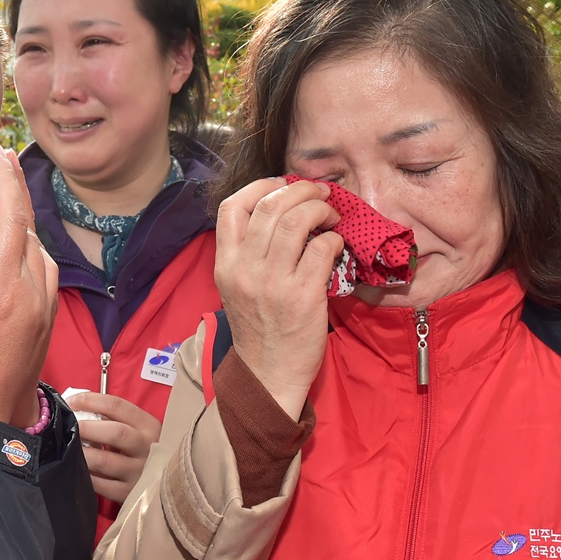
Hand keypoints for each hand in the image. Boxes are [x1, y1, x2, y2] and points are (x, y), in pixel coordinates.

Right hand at [0, 142, 58, 425]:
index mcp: (1, 286)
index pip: (11, 213)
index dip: (6, 174)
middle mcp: (32, 292)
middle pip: (20, 229)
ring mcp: (44, 309)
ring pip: (32, 250)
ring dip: (5, 236)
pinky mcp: (45, 323)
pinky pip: (38, 273)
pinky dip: (16, 258)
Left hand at [67, 392, 160, 503]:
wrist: (163, 482)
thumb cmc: (140, 450)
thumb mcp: (137, 429)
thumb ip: (113, 417)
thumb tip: (76, 407)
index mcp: (148, 426)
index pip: (117, 406)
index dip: (89, 401)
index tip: (71, 402)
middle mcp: (146, 448)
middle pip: (115, 432)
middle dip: (86, 427)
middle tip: (68, 427)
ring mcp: (138, 473)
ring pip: (104, 461)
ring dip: (82, 453)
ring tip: (68, 449)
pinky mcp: (127, 494)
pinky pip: (100, 484)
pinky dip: (85, 474)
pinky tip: (77, 468)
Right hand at [214, 178, 342, 419]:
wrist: (268, 373)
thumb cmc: (258, 327)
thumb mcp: (236, 286)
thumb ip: (248, 252)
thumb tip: (280, 211)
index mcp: (225, 264)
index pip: (231, 207)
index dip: (260, 186)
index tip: (283, 186)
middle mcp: (244, 269)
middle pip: (270, 207)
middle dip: (301, 191)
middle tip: (320, 194)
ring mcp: (273, 283)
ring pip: (296, 221)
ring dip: (320, 209)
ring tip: (331, 214)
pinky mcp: (303, 296)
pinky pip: (321, 249)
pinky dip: (333, 239)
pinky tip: (335, 245)